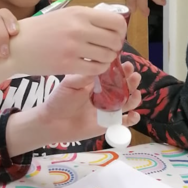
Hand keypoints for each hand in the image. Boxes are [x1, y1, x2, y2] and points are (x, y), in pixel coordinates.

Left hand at [5, 61, 141, 157]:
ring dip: (134, 97)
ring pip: (127, 102)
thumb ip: (85, 76)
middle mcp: (105, 94)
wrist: (52, 122)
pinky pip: (124, 122)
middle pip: (123, 86)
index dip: (121, 68)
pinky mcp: (108, 124)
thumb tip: (102, 64)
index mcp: (96, 82)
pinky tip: (134, 115)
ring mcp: (107, 109)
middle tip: (134, 75)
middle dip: (130, 80)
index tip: (126, 64)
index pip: (113, 73)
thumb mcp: (70, 84)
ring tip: (136, 92)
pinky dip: (133, 119)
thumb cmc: (59, 100)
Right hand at [9, 6, 126, 76]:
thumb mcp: (64, 15)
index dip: (121, 31)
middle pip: (115, 40)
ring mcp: (73, 47)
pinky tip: (91, 66)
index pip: (116, 21)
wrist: (18, 46)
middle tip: (107, 49)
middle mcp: (79, 28)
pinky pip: (96, 69)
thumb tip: (111, 26)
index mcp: (80, 13)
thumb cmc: (41, 30)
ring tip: (98, 58)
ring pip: (108, 56)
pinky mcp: (68, 65)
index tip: (115, 36)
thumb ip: (86, 19)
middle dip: (115, 47)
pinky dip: (98, 69)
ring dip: (107, 59)